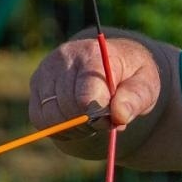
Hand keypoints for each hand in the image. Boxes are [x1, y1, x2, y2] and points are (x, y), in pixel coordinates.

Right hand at [29, 34, 160, 149]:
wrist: (112, 63)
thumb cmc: (130, 76)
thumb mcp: (146, 84)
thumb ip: (135, 98)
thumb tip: (119, 116)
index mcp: (94, 53)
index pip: (86, 95)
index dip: (98, 116)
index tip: (111, 120)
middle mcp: (65, 57)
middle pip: (68, 108)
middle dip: (88, 123)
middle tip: (104, 120)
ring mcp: (46, 69)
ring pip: (50, 116)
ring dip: (72, 128)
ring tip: (90, 120)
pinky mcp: (36, 84)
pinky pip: (39, 119)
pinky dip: (57, 128)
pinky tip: (75, 120)